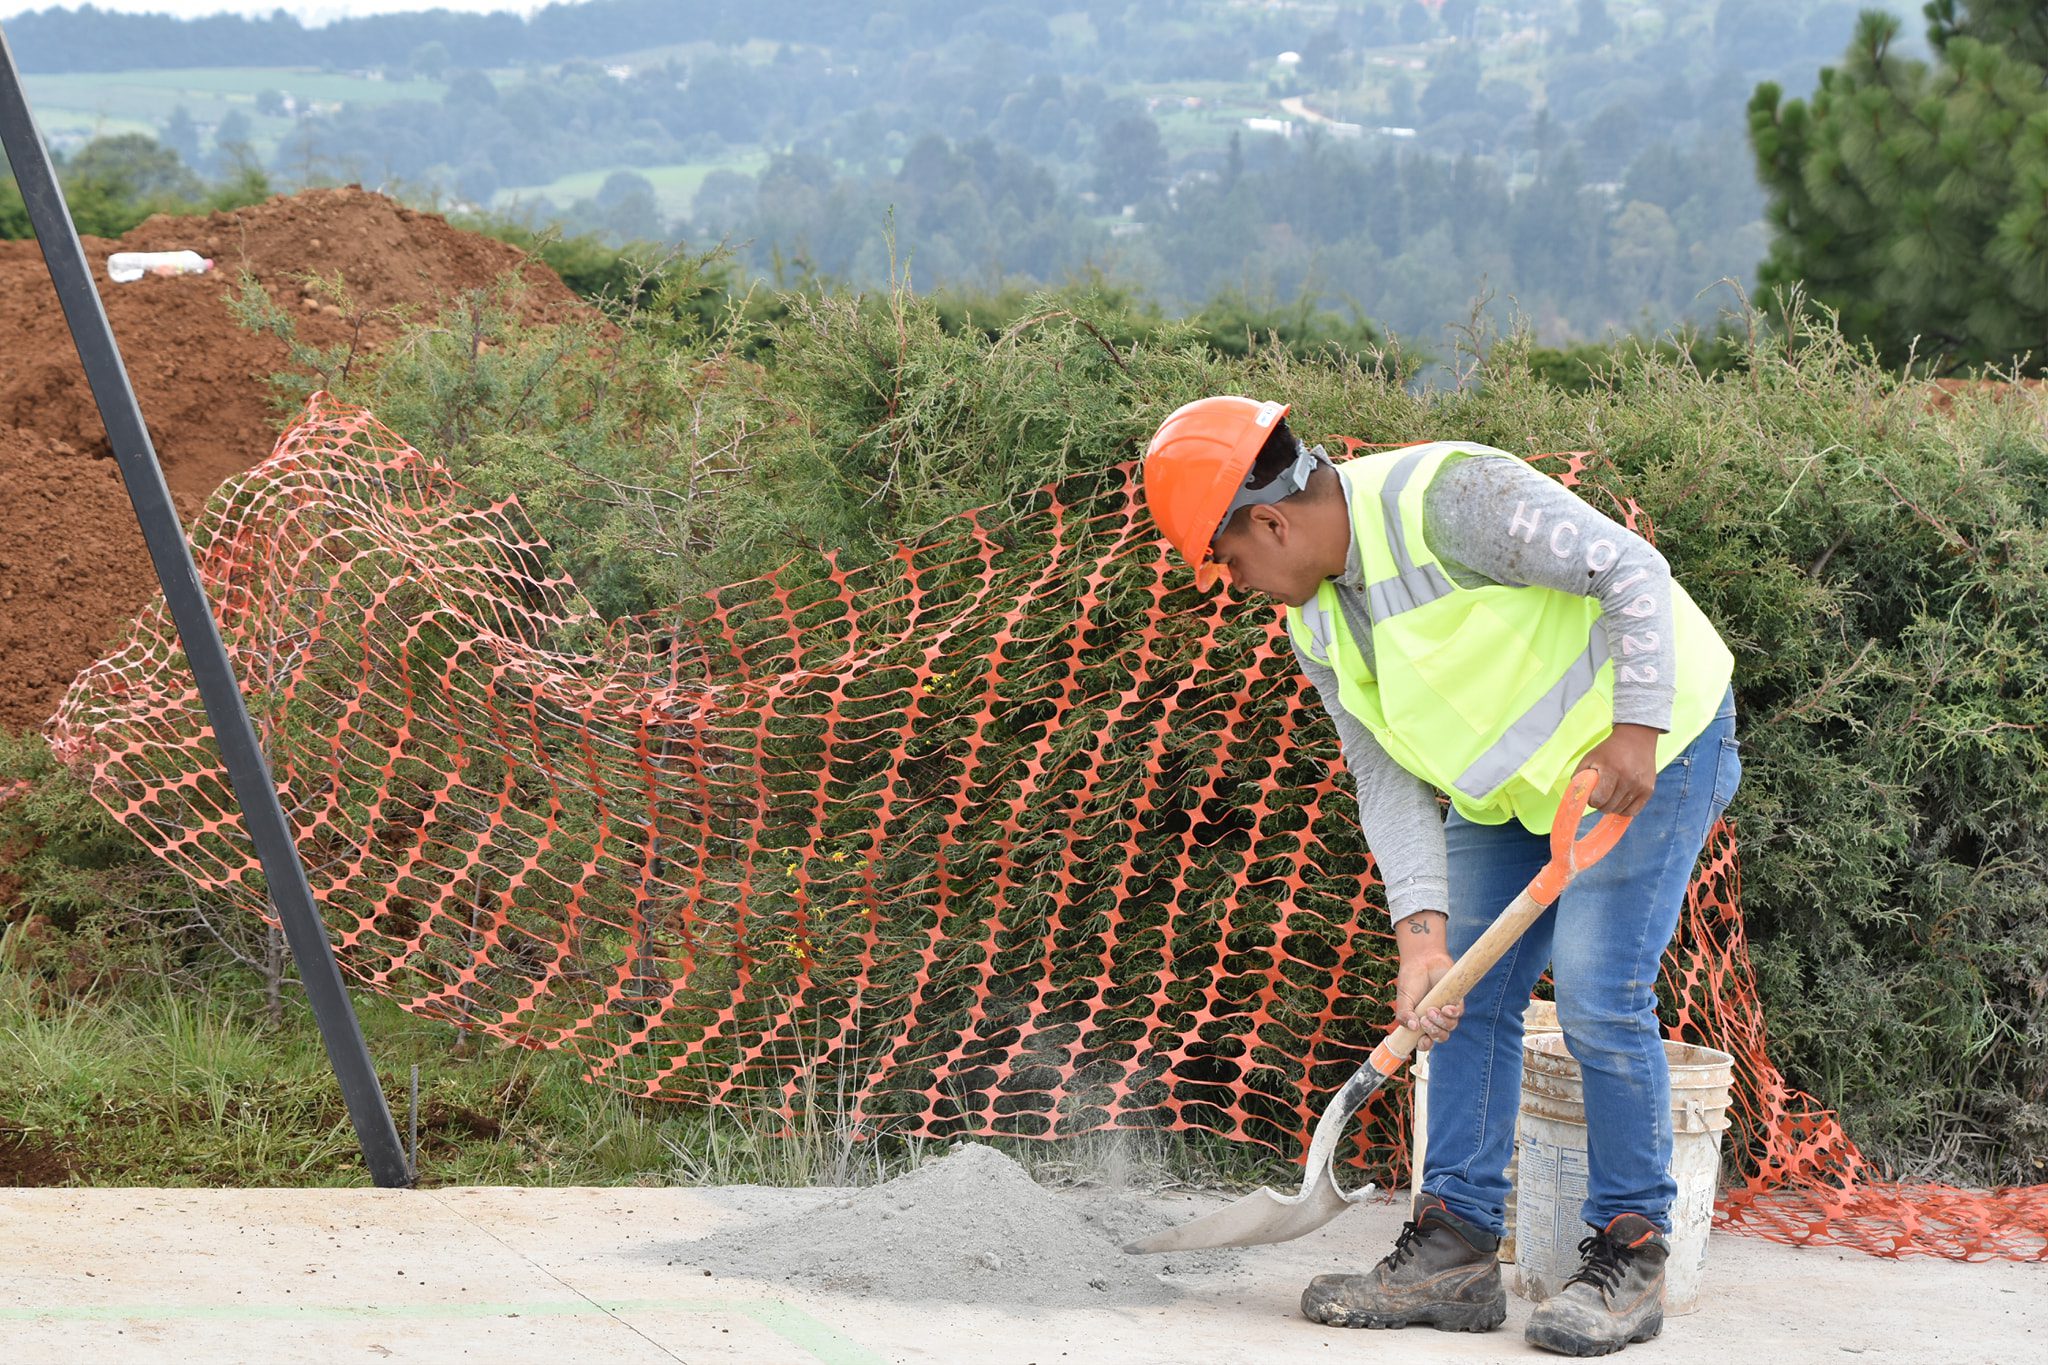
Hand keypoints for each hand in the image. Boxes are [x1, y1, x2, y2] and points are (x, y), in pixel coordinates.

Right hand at [1394, 911, 1461, 1049]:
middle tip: (1425, 1020)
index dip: (1425, 1045)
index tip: (1422, 1041)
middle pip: (1440, 1037)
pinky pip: (1458, 1014)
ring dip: (1441, 1023)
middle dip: (1434, 1033)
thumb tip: (1412, 1028)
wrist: (1422, 960)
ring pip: (1450, 1027)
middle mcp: (1435, 1019)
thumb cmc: (1411, 980)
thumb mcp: (1403, 999)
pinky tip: (1446, 1007)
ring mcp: (1446, 1011)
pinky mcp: (1456, 1001)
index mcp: (1420, 1022)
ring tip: (1432, 1010)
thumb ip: (1403, 1015)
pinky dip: (1453, 1014)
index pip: (1425, 1041)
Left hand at [1574, 723, 1661, 816]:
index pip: (1598, 799)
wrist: (1636, 739)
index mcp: (1611, 770)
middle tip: (1601, 792)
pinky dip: (1623, 809)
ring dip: (1612, 806)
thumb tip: (1575, 798)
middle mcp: (1628, 779)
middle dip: (1600, 803)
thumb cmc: (1608, 751)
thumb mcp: (1589, 758)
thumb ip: (1579, 778)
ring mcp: (1640, 786)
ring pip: (1619, 811)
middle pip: (1608, 807)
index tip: (1592, 793)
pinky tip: (1620, 799)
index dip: (1591, 799)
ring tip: (1611, 792)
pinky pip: (1632, 811)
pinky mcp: (1648, 790)